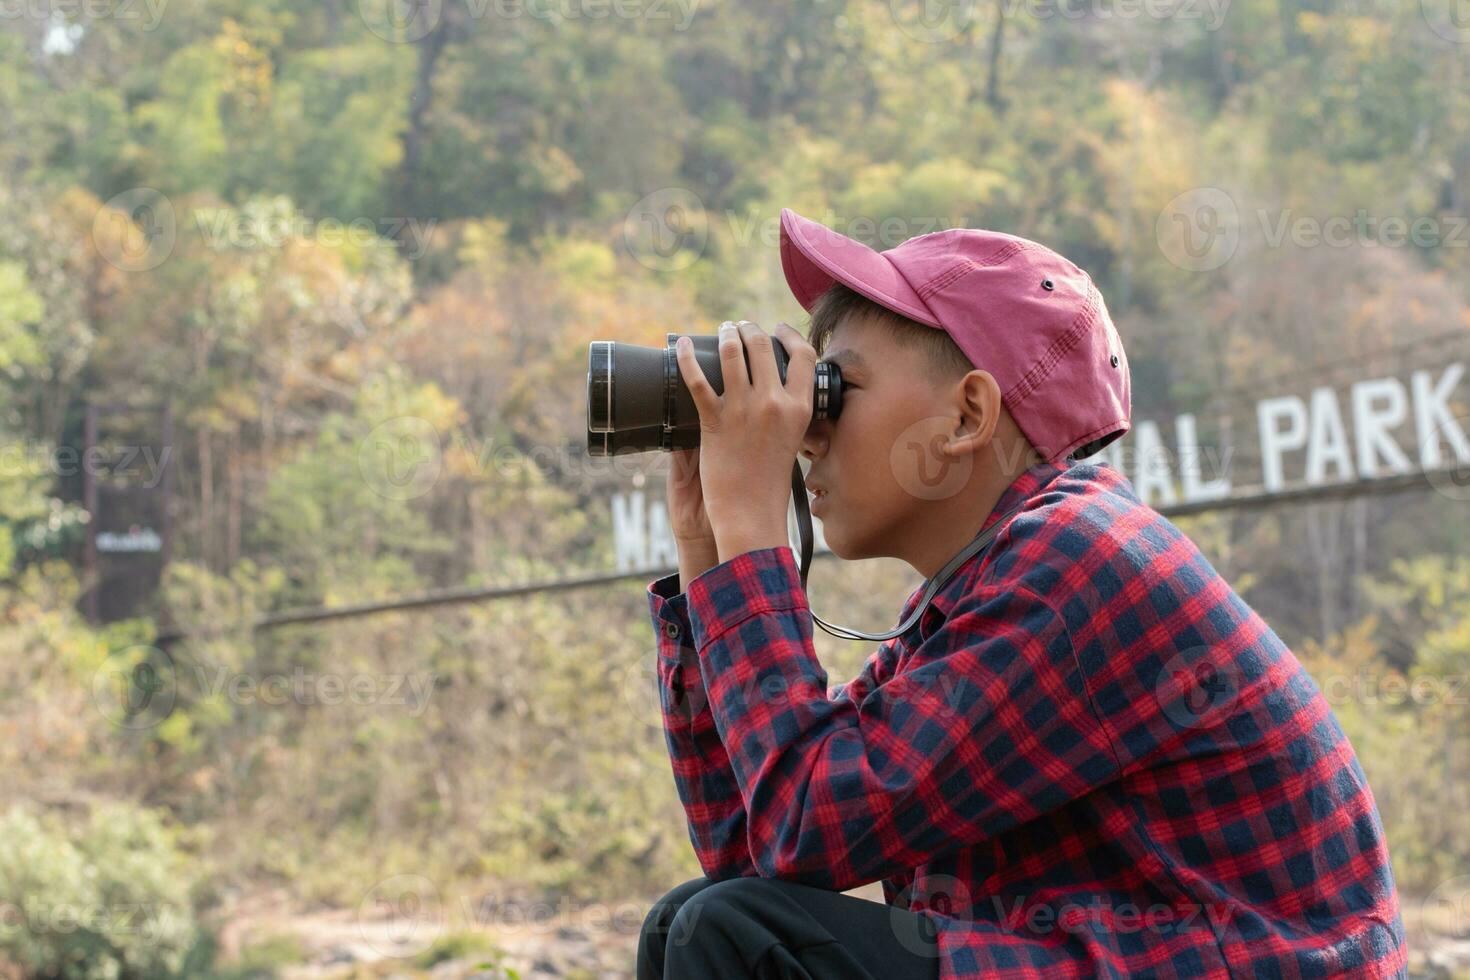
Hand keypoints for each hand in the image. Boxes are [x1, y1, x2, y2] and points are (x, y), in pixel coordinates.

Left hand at [674, 319, 815, 561]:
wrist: (750, 512)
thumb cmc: (770, 482)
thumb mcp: (793, 441)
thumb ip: (790, 413)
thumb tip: (782, 389)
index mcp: (799, 408)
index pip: (803, 356)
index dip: (789, 335)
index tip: (778, 329)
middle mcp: (774, 404)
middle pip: (763, 345)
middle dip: (749, 328)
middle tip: (740, 327)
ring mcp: (744, 411)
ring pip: (733, 353)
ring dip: (725, 334)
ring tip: (721, 331)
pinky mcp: (715, 421)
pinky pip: (697, 379)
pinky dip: (686, 357)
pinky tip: (680, 345)